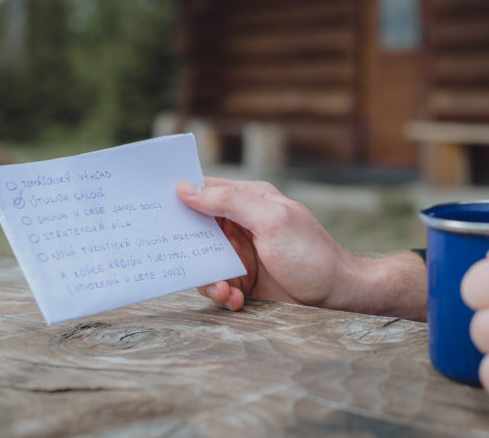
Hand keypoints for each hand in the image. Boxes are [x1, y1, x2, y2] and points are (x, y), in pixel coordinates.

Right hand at [177, 177, 426, 318]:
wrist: (339, 295)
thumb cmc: (312, 254)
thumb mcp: (272, 221)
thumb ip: (230, 202)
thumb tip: (186, 187)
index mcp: (250, 199)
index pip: (204, 189)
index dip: (177, 196)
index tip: (149, 208)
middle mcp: (242, 223)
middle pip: (196, 230)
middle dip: (189, 250)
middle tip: (183, 263)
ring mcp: (242, 252)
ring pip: (203, 262)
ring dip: (209, 280)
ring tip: (226, 292)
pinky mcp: (243, 279)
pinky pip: (217, 285)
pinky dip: (222, 295)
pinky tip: (237, 301)